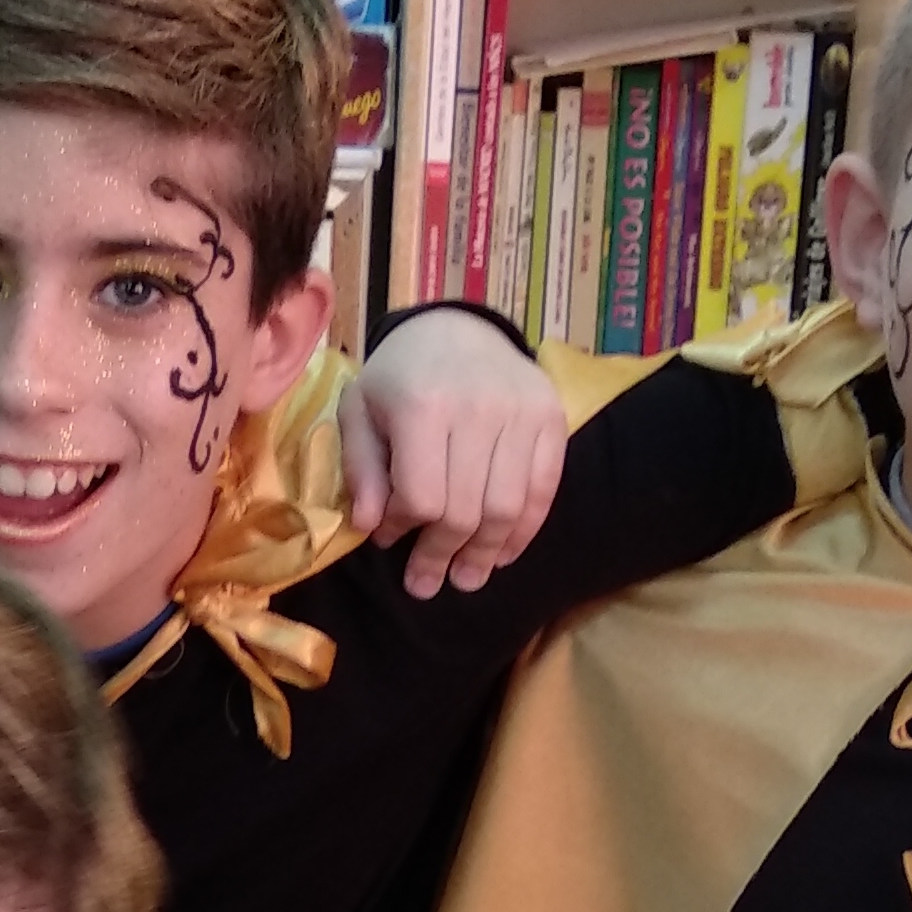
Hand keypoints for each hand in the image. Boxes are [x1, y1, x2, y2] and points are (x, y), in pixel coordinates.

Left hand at [344, 307, 565, 599]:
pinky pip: (543, 490)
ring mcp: (522, 414)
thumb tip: (371, 528)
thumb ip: (362, 469)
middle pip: (465, 511)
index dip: (405, 530)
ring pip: (507, 508)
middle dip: (442, 556)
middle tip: (426, 585)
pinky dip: (524, 530)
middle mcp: (478, 410)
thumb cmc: (400, 375)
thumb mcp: (360, 411)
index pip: (422, 497)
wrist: (457, 327)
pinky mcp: (551, 419)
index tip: (392, 542)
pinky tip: (503, 554)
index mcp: (423, 406)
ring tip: (467, 578)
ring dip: (486, 554)